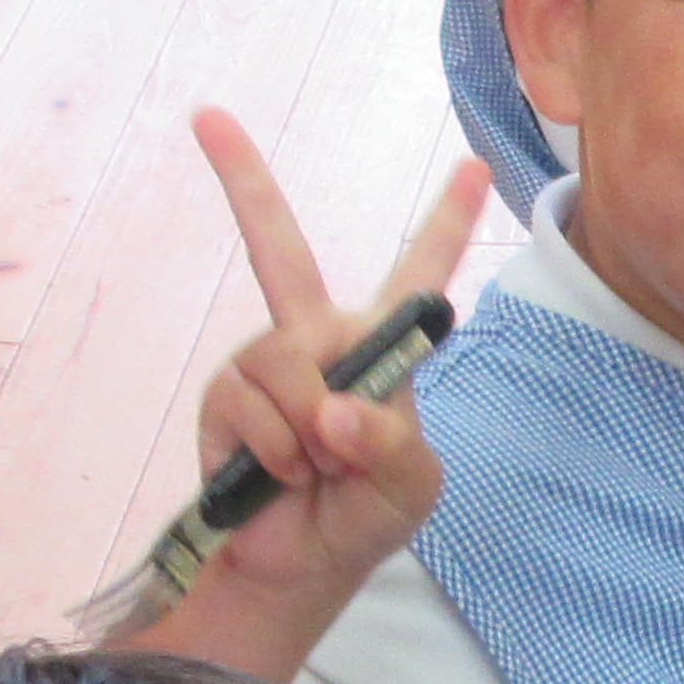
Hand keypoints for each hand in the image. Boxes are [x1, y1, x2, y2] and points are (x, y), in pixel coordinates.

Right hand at [153, 114, 486, 669]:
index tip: (476, 167)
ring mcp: (266, 364)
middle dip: (242, 181)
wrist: (301, 566)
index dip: (447, 222)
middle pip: (279, 249)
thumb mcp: (411, 487)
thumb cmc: (366, 517)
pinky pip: (250, 405)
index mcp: (382, 350)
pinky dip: (274, 451)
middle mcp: (318, 341)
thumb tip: (335, 416)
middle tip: (207, 116)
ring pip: (283, 361)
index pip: (419, 276)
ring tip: (318, 469)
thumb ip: (392, 444)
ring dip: (306, 430)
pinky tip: (281, 476)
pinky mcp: (226, 397)